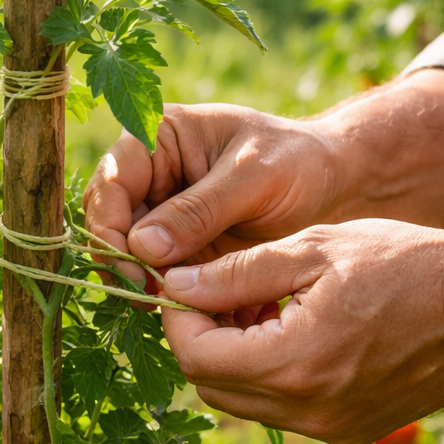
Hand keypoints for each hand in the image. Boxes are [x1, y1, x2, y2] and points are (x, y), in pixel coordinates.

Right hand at [82, 71, 443, 283]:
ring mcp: (160, 212)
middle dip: (118, 258)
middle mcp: (151, 173)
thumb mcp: (254, 179)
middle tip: (144, 294)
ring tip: (161, 303)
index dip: (112, 224)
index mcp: (160, 137)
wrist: (334, 188)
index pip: (112, 181)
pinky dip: (158, 290)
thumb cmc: (299, 164)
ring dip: (135, 279)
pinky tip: (178, 306)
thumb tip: (141, 246)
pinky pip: (151, 271)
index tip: (135, 264)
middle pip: (108, 219)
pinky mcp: (175, 246)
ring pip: (123, 250)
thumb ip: (199, 211)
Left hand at [158, 220, 443, 443]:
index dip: (176, 319)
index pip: (194, 356)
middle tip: (215, 295)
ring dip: (232, 360)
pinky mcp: (346, 431)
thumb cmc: (406, 263)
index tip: (181, 286)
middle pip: (210, 386)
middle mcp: (306, 410)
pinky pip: (280, 412)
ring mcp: (328, 428)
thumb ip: (235, 273)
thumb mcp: (313, 250)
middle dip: (199, 340)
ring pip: (242, 403)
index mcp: (292, 363)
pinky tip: (287, 335)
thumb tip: (172, 286)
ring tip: (255, 310)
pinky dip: (267, 378)